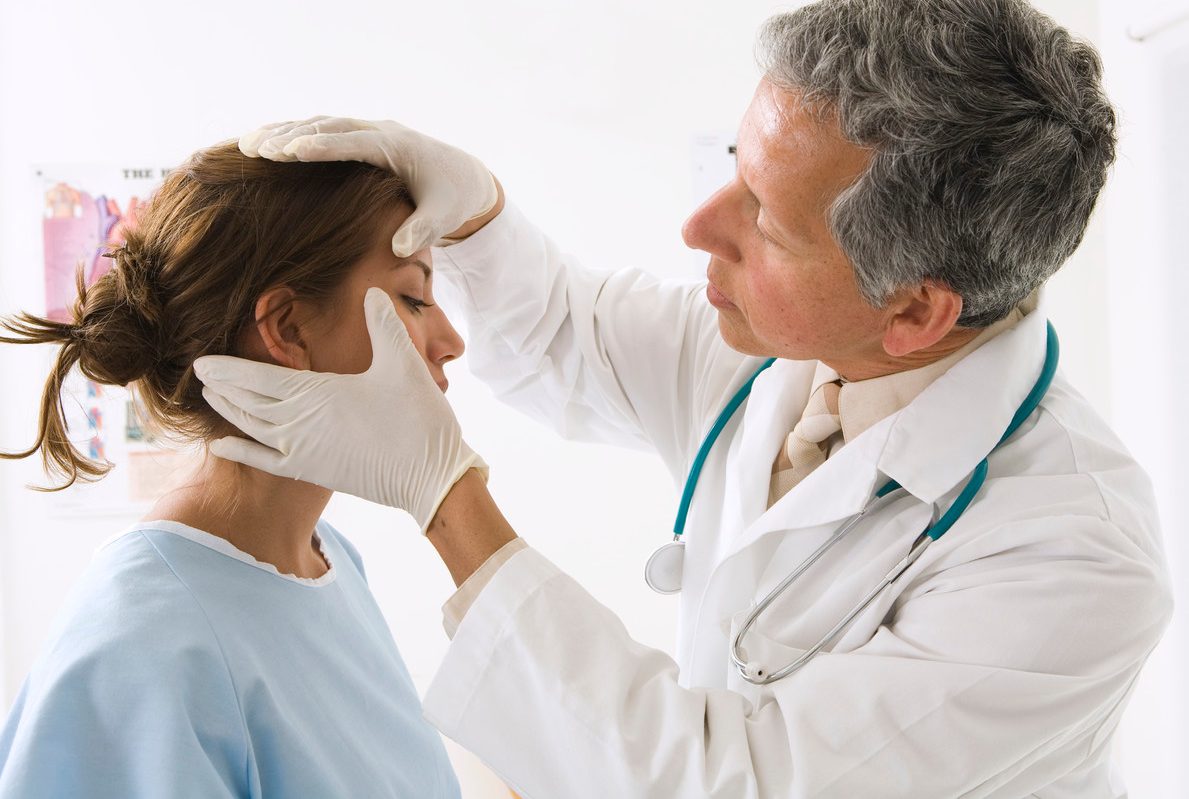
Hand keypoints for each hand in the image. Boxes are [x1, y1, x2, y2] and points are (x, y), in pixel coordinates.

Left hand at [193, 288, 484, 531]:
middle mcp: (299, 423)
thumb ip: (383, 325)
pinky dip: (239, 451)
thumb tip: (372, 292)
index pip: (257, 377)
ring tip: (208, 396)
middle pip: (247, 402)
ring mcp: (302, 450)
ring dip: (228, 411)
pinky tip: (219, 444)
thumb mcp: (402, 363)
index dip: (227, 369)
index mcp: (316, 393)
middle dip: (221, 386)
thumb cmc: (417, 418)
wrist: (429, 475)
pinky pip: (263, 461)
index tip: (202, 361)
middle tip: (198, 373)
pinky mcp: (310, 471)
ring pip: (251, 428)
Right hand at [239, 117, 502, 256]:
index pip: (353, 142)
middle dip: (290, 136)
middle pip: (328, 127)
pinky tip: (263, 147)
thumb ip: (423, 230)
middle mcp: (378, 132)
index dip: (321, 146)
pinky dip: (292, 137)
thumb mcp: (445, 216)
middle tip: (254, 148)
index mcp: (396, 146)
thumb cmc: (453, 199)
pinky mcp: (358, 141)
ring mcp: (367, 133)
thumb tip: (400, 248)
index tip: (290, 151)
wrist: (464, 178)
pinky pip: (321, 133)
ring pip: (319, 125)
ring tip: (246, 145)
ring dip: (283, 133)